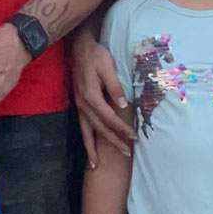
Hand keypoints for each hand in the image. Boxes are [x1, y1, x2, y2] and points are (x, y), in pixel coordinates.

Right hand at [73, 27, 134, 166]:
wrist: (79, 48)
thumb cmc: (96, 55)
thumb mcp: (108, 66)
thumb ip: (114, 86)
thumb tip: (123, 104)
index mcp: (91, 95)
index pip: (109, 117)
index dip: (121, 128)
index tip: (133, 136)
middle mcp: (83, 104)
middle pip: (99, 128)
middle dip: (113, 141)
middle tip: (127, 153)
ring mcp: (79, 105)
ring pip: (87, 131)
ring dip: (93, 148)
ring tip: (97, 165)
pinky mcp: (79, 105)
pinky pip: (82, 126)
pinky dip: (85, 139)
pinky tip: (89, 150)